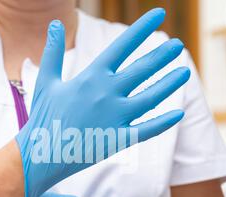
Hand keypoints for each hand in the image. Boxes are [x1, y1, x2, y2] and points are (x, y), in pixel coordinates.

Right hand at [16, 8, 189, 196]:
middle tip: (177, 44)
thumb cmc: (44, 117)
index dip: (142, 28)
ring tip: (184, 72)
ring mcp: (115, 117)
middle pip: (142, 69)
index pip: (122, 45)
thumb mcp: (46, 81)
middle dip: (161, 55)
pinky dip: (163, 122)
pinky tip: (178, 114)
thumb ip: (53, 52)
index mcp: (91, 76)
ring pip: (150, 97)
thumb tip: (56, 23)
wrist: (41, 154)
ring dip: (168, 83)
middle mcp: (107, 93)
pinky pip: (146, 130)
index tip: (159, 13)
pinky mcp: (118, 139)